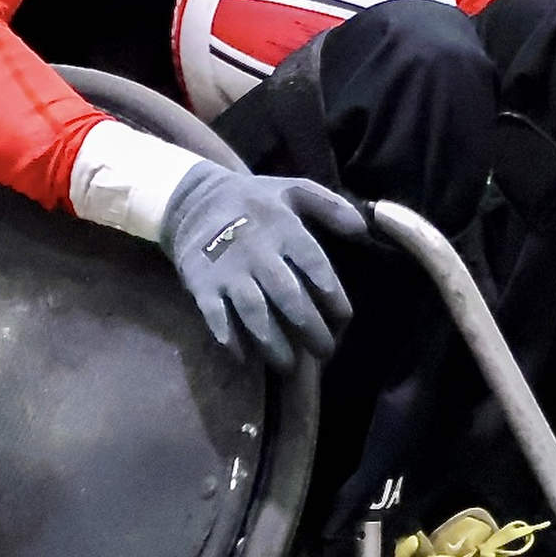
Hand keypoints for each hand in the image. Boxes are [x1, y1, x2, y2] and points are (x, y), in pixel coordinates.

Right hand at [158, 165, 359, 369]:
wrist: (192, 199)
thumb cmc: (253, 201)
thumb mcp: (293, 190)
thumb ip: (331, 206)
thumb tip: (363, 229)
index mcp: (283, 227)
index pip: (315, 265)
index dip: (333, 295)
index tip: (343, 319)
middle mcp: (257, 250)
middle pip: (289, 297)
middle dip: (311, 330)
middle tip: (325, 352)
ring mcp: (227, 269)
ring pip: (254, 312)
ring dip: (274, 343)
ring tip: (289, 366)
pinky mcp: (201, 284)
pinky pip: (217, 317)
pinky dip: (231, 340)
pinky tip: (246, 359)